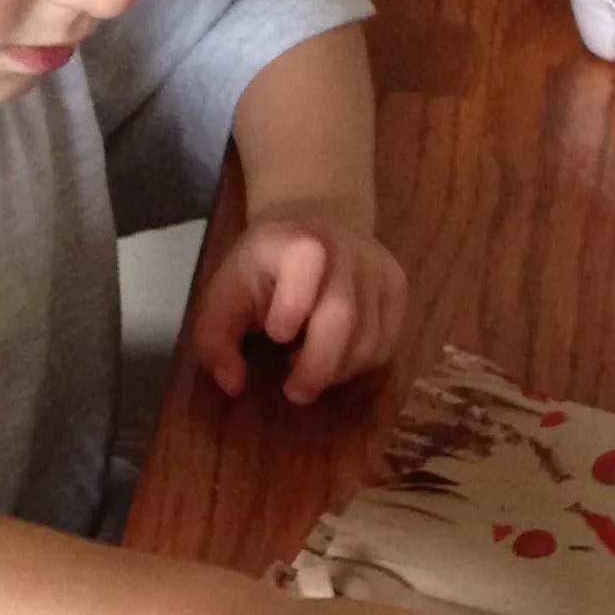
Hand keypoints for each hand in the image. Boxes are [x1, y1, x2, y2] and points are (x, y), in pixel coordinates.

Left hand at [189, 207, 406, 406]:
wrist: (316, 222)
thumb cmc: (263, 269)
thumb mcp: (225, 293)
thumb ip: (216, 339)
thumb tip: (233, 385)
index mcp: (295, 242)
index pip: (306, 260)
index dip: (294, 302)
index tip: (275, 335)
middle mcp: (345, 250)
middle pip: (343, 314)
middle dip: (318, 364)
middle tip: (295, 392)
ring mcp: (378, 269)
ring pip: (369, 337)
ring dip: (339, 369)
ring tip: (311, 371)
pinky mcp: (398, 288)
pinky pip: (386, 343)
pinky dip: (360, 364)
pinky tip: (336, 359)